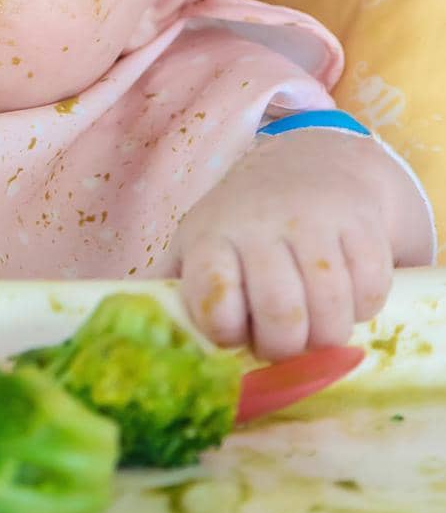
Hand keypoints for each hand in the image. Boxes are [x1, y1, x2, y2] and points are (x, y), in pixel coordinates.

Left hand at [176, 127, 428, 359]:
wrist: (312, 164)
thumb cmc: (244, 224)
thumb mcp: (199, 244)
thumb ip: (171, 291)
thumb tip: (140, 333)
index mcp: (212, 236)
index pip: (213, 299)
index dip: (225, 331)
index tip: (233, 332)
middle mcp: (262, 225)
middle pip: (280, 314)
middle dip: (283, 348)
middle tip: (282, 345)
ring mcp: (315, 221)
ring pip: (331, 309)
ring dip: (327, 337)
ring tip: (316, 330)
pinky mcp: (361, 223)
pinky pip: (371, 290)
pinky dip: (364, 309)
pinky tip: (347, 299)